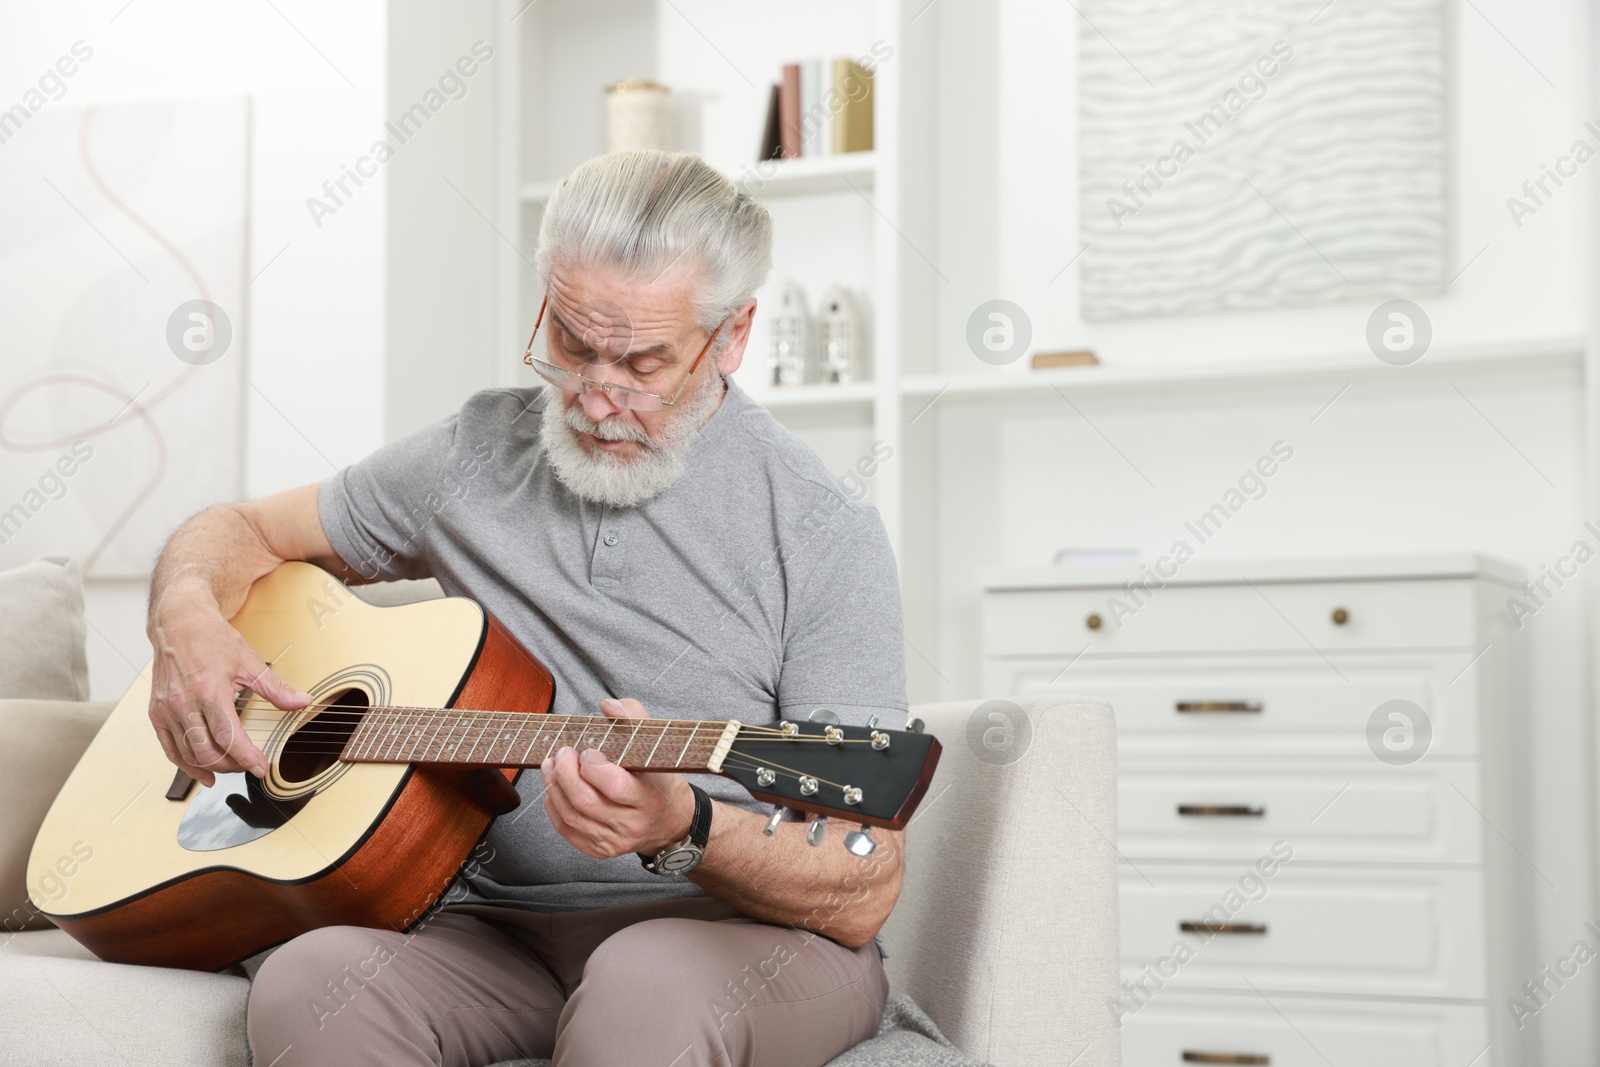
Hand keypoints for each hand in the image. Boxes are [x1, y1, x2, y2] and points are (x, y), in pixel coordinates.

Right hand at [146, 584, 309, 786]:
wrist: (178, 623)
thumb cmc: (212, 639)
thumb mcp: (250, 661)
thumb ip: (276, 689)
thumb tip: (303, 702)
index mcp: (210, 690)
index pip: (229, 737)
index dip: (247, 758)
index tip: (262, 768)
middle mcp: (184, 703)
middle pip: (207, 752)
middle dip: (232, 765)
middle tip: (249, 765)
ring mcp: (168, 710)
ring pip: (188, 754)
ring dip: (212, 768)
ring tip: (232, 768)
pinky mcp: (157, 713)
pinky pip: (170, 748)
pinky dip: (186, 765)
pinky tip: (203, 773)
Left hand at [540, 698, 696, 859]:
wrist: (671, 823)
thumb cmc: (661, 782)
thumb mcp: (659, 748)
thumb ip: (635, 718)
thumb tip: (607, 705)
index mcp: (649, 798)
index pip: (614, 786)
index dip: (592, 766)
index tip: (588, 751)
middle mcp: (632, 824)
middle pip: (585, 801)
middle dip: (565, 773)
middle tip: (563, 754)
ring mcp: (615, 841)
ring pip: (571, 816)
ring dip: (554, 787)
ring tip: (552, 766)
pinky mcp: (601, 850)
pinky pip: (567, 830)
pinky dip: (553, 807)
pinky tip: (555, 789)